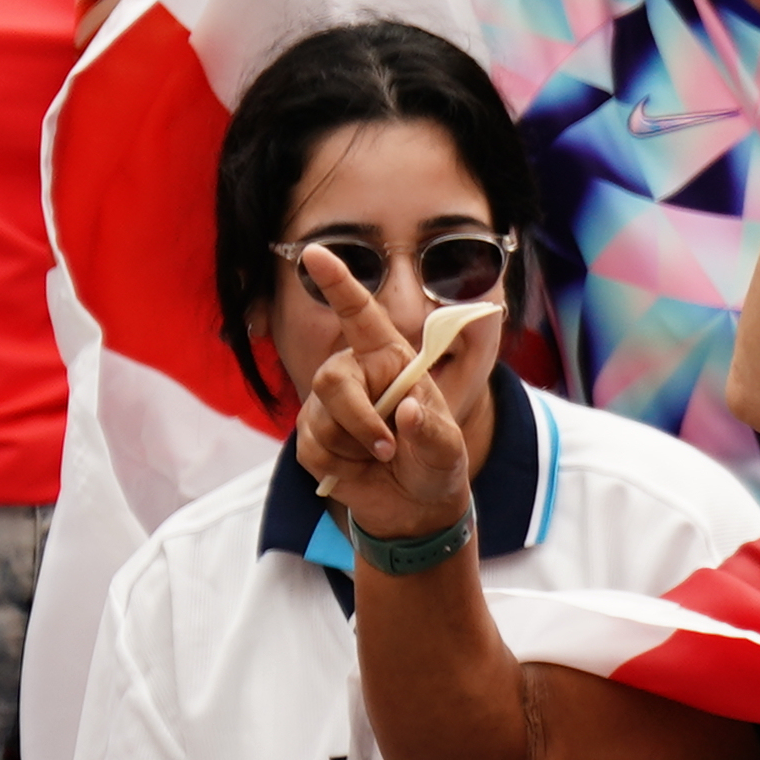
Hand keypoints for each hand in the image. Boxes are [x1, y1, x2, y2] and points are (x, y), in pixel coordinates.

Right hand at [286, 248, 480, 536]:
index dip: (338, 283)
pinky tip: (359, 470)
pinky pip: (313, 449)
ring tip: (383, 458)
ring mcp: (327, 406)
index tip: (315, 253)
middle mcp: (354, 374)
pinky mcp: (311, 438)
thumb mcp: (448, 448)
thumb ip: (432, 430)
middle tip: (389, 448)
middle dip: (359, 418)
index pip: (359, 314)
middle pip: (332, 380)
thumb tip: (404, 411)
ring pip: (322, 419)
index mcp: (389, 359)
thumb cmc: (435, 462)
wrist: (416, 506)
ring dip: (356, 448)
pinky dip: (341, 467)